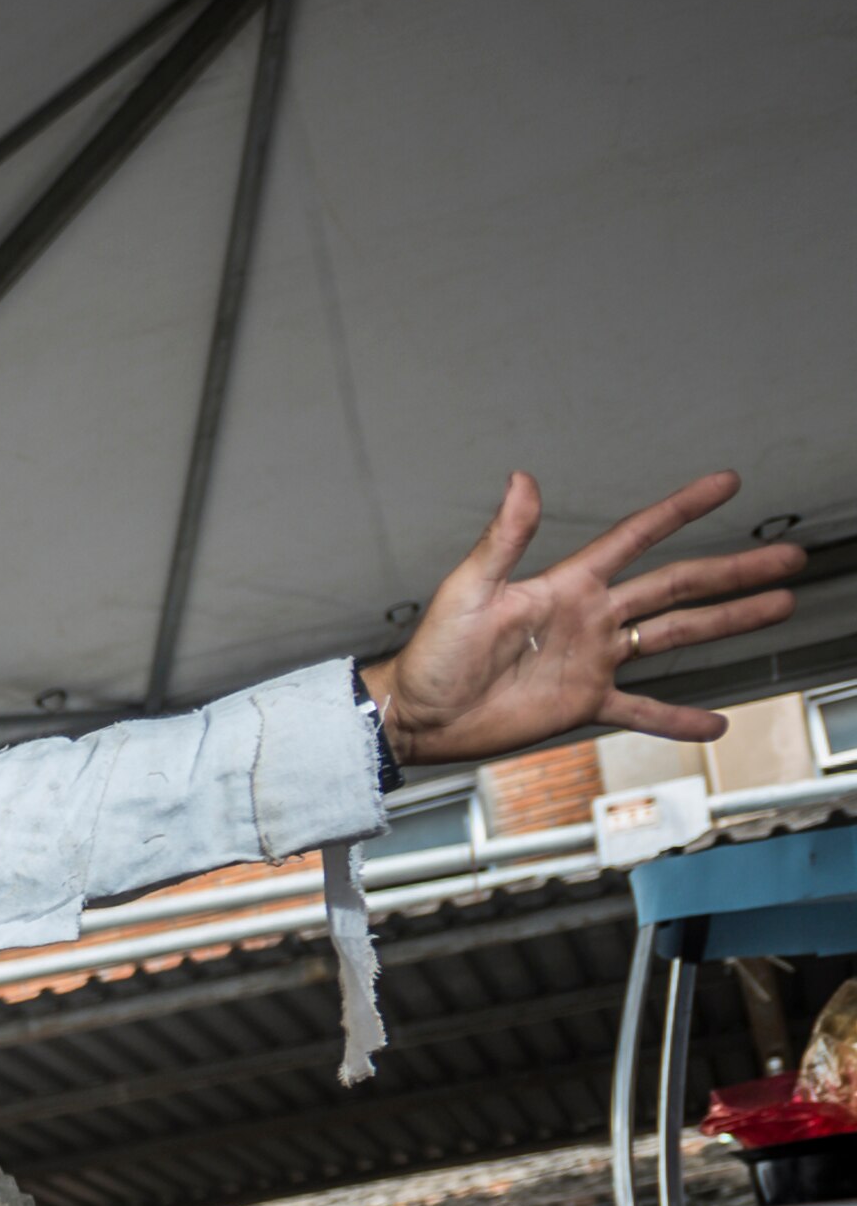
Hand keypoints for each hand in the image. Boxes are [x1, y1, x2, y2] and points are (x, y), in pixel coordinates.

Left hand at [365, 472, 803, 765]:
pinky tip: (716, 725)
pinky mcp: (585, 704)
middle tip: (787, 559)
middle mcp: (592, 617)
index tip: (726, 483)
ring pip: (675, 637)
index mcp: (568, 584)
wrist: (418, 714)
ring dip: (728, 623)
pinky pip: (641, 710)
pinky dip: (677, 718)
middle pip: (678, 585)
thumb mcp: (468, 590)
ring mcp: (594, 660)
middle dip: (733, 572)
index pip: (637, 537)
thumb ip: (503, 539)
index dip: (681, 509)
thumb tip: (521, 480)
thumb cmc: (432, 652)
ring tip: (779, 607)